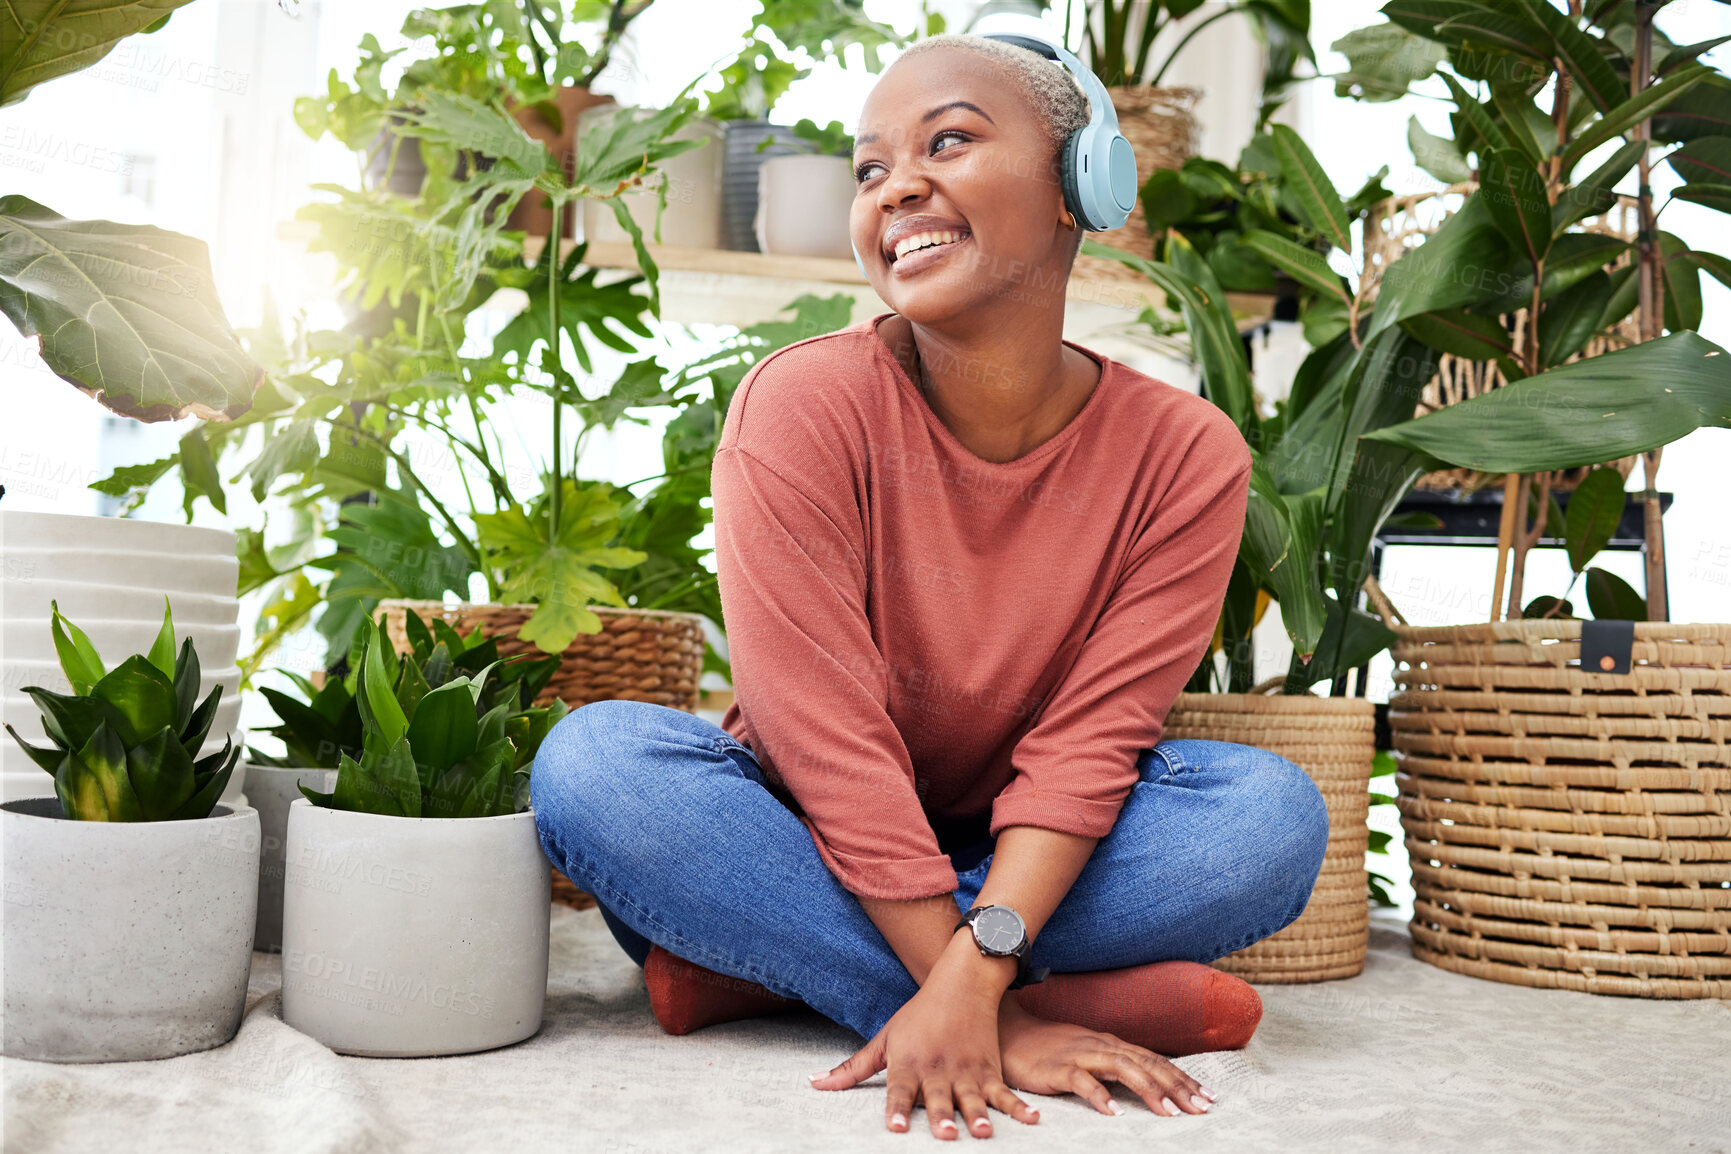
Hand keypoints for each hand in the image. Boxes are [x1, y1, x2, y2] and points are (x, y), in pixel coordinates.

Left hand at [809, 966, 1040, 1138]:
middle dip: (940, 1117)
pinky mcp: (989, 1069)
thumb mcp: (883, 1038)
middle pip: (937, 1098)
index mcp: (908, 1064)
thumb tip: (813, 1084)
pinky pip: (1005, 1092)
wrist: (960, 984)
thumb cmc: (917, 1016)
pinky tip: (1033, 1120)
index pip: (899, 1092)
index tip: (894, 1128)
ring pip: (972, 1097)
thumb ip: (852, 1068)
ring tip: (982, 1133)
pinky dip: (1019, 1107)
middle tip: (945, 1135)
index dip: (896, 1110)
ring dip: (977, 1116)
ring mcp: (966, 1071)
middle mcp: (937, 1070)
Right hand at [997, 997, 1216, 1117]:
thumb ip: (1114, 1064)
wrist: (1008, 1032)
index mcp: (1112, 1044)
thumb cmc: (1049, 1048)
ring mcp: (1081, 1055)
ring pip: (1122, 1068)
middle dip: (1177, 1086)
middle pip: (1147, 1064)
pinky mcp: (1057, 1068)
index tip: (1207, 1096)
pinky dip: (1100, 1096)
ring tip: (1169, 1112)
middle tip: (1201, 1107)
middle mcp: (1102, 1046)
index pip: (1155, 1060)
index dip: (1182, 1078)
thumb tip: (1146, 1080)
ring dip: (1148, 1090)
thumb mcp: (1088, 1053)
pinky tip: (1114, 1113)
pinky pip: (1082, 1082)